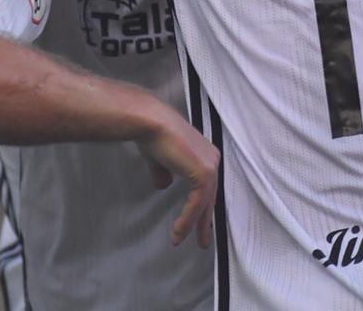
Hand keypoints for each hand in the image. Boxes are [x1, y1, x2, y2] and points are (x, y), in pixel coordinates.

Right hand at [137, 110, 220, 247]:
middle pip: (209, 196)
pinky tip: (178, 231)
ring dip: (191, 225)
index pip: (207, 186)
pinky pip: (197, 203)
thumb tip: (163, 186)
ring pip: (203, 203)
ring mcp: (210, 165)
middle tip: (202, 240)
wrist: (151, 122)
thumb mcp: (160, 159)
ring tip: (179, 239)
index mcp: (205, 154)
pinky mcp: (203, 173)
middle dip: (204, 220)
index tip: (198, 223)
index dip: (203, 206)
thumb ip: (164, 172)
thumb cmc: (153, 134)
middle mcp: (212, 158)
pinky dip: (187, 219)